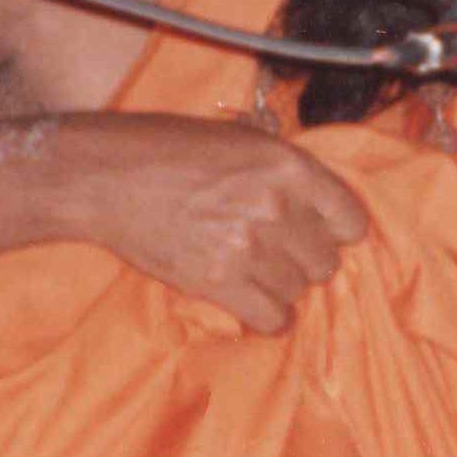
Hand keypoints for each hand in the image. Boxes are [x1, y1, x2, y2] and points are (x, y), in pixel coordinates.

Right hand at [58, 117, 369, 332]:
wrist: (106, 178)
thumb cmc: (166, 149)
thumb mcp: (236, 137)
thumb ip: (281, 167)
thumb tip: (317, 199)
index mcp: (287, 165)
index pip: (351, 220)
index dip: (336, 230)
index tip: (319, 232)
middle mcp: (276, 206)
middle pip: (327, 260)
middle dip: (304, 258)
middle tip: (275, 251)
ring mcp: (249, 247)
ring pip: (299, 290)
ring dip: (281, 286)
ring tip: (253, 271)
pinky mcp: (220, 282)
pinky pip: (272, 319)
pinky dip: (269, 318)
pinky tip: (256, 306)